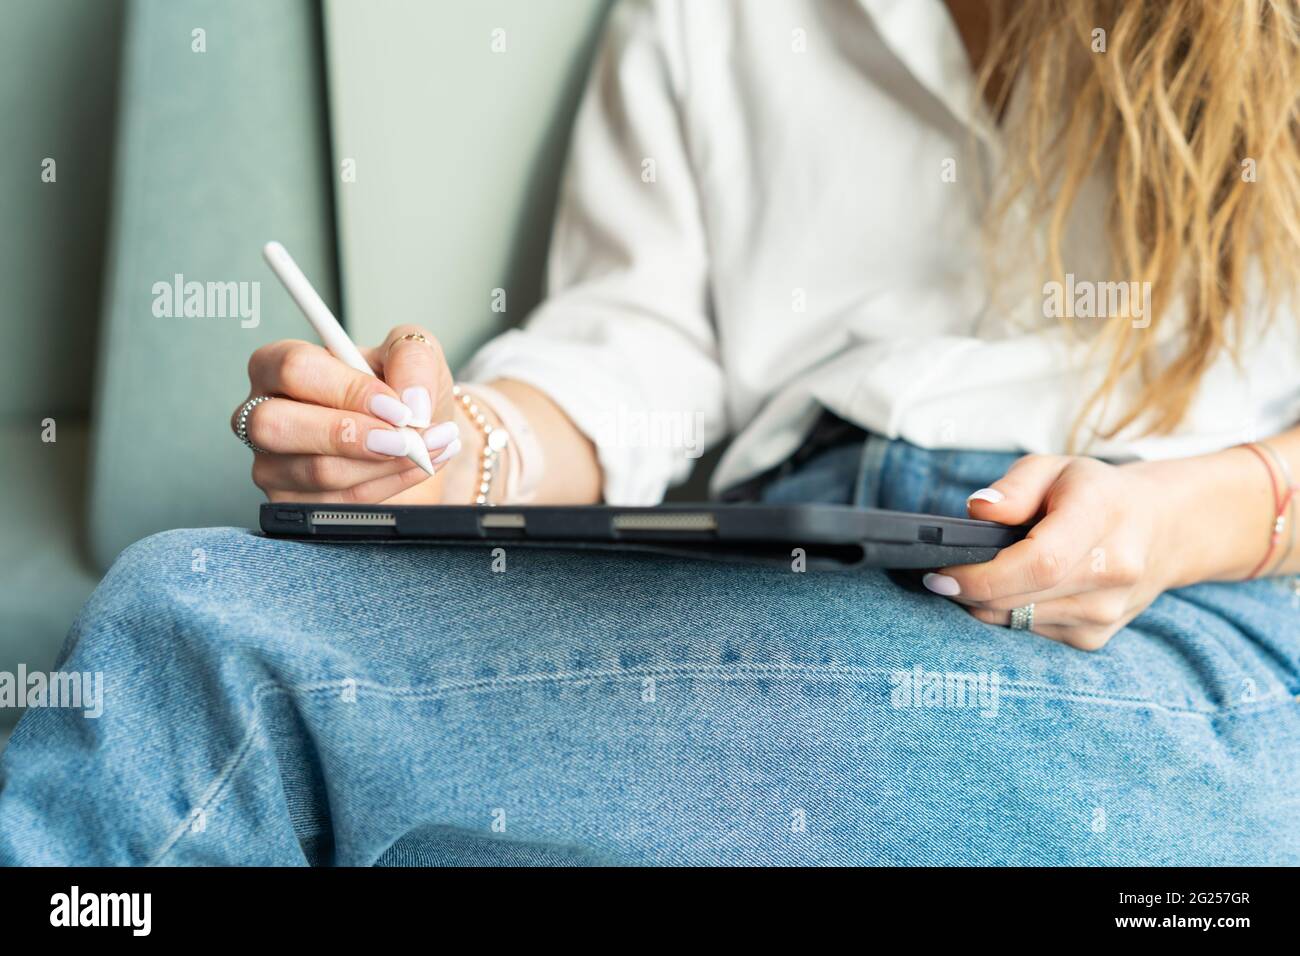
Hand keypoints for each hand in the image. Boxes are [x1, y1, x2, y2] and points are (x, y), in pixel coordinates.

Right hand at [234, 325, 462, 502]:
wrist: (417, 437)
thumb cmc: (401, 391)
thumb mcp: (413, 355)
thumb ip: (412, 359)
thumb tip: (412, 402)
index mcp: (279, 366)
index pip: (294, 369)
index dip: (349, 389)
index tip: (398, 407)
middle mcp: (263, 416)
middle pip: (277, 425)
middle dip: (351, 434)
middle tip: (405, 438)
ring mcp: (273, 466)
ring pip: (317, 470)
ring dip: (385, 462)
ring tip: (429, 447)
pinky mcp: (295, 506)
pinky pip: (341, 503)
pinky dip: (390, 484)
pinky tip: (419, 467)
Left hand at [921, 454, 1188, 649]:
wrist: (1160, 529)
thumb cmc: (1094, 493)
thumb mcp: (1053, 468)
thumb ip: (1013, 486)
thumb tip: (978, 511)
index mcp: (1100, 516)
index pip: (1038, 563)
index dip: (982, 575)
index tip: (940, 573)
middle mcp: (1113, 570)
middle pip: (1020, 598)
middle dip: (969, 591)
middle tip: (942, 575)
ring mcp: (1107, 611)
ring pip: (1019, 620)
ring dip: (986, 603)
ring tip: (980, 575)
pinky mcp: (1095, 637)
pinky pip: (1031, 632)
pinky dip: (1011, 613)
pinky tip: (1016, 590)